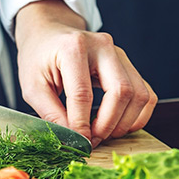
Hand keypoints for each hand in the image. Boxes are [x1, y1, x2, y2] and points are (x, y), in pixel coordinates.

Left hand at [15, 0, 156, 147]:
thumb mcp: (32, 87)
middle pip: (121, 91)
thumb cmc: (38, 58)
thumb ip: (51, 113)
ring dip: (124, 122)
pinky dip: (137, 116)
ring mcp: (119, 53)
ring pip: (139, 94)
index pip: (83, 94)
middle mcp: (102, 46)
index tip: (79, 143)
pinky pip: (146, 94)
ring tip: (102, 134)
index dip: (82, 124)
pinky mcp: (128, 64)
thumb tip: (73, 140)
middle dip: (108, 124)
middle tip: (92, 140)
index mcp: (73, 48)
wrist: (48, 34)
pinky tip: (117, 125)